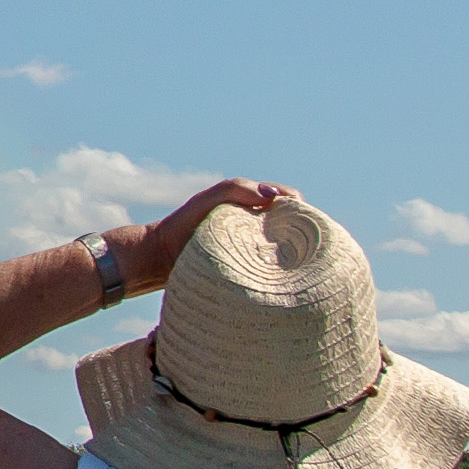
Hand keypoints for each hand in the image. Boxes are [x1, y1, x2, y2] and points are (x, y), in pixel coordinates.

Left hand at [112, 182, 299, 293]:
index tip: (303, 219)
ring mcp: (253, 251)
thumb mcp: (208, 200)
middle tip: (308, 246)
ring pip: (287, 252)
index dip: (300, 208)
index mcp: (252, 206)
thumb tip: (272, 196)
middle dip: (304, 234)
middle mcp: (257, 227)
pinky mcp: (248, 273)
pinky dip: (283, 273)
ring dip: (295, 255)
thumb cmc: (183, 225)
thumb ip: (237, 189)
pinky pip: (273, 272)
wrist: (160, 259)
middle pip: (294, 228)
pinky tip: (287, 278)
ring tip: (301, 262)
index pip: (289, 201)